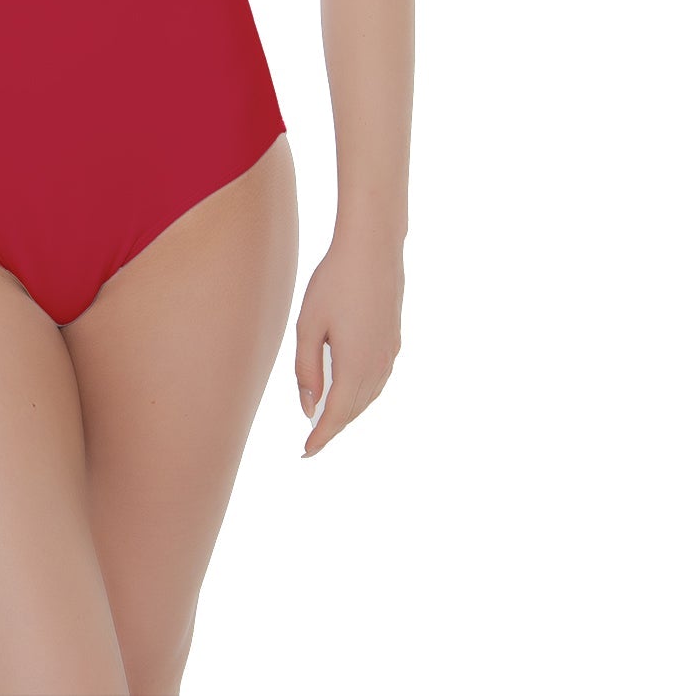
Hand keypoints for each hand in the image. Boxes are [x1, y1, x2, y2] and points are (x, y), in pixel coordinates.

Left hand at [294, 226, 402, 456]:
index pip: (336, 415)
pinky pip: (378, 379)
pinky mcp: (394, 339)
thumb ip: (307, 369)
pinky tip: (352, 387)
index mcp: (354, 366)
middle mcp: (377, 366)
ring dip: (349, 411)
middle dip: (333, 427)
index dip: (321, 437)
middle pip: (354, 409)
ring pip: (369, 396)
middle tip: (312, 440)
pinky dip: (363, 393)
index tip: (306, 452)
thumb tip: (309, 407)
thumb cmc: (334, 282)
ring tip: (328, 418)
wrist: (373, 248)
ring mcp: (389, 353)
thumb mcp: (309, 325)